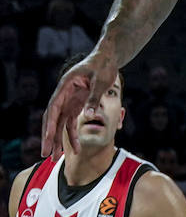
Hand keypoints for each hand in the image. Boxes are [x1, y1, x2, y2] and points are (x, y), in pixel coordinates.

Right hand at [41, 43, 118, 157]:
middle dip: (49, 137)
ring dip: (58, 140)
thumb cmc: (104, 65)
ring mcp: (69, 100)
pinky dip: (72, 135)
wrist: (108, 58)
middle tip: (46, 154)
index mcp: (66, 85)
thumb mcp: (101, 80)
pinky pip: (71, 122)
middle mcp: (64, 94)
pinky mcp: (76, 104)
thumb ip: (94, 97)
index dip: (50, 123)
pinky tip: (76, 149)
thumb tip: (89, 116)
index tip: (48, 138)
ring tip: (55, 158)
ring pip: (60, 123)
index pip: (54, 107)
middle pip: (53, 118)